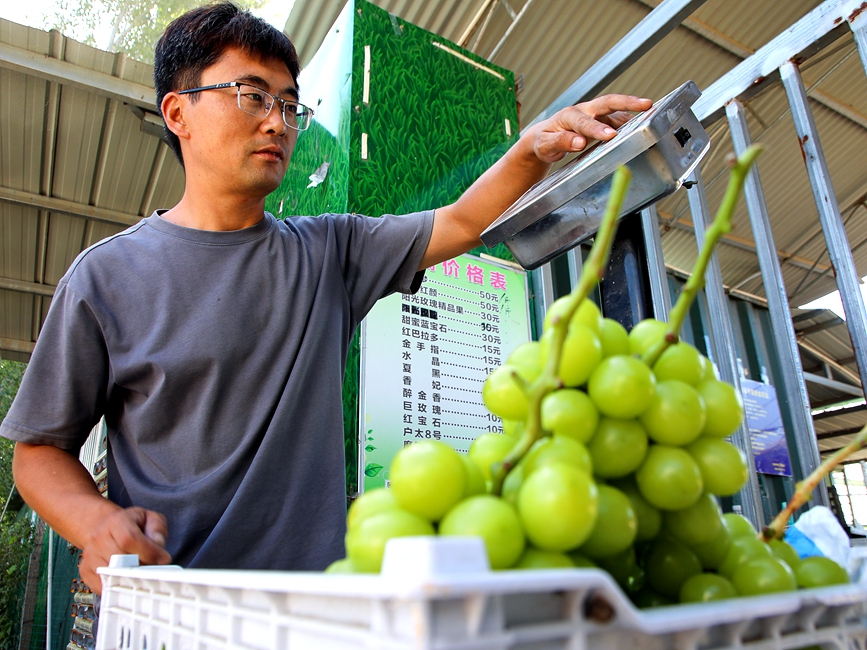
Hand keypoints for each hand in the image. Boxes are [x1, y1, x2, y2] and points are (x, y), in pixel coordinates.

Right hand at [79, 507, 170, 593]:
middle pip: (121, 560)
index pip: (129, 539)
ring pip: (112, 575)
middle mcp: (98, 538)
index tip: (164, 559)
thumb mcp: (150, 518)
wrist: (106, 528)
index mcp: (115, 521)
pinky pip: (103, 586)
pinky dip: (119, 586)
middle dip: (143, 567)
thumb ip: (157, 530)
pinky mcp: (86, 572)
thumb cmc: (133, 525)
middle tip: (154, 568)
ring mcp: (89, 556)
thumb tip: (158, 546)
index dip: (149, 552)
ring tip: (142, 573)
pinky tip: (129, 580)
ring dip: (131, 578)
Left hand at [530, 94, 653, 162]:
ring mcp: (594, 114)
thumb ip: (560, 142)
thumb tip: (579, 142)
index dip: (597, 128)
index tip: (609, 136)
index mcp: (568, 116)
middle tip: (645, 104)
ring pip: (616, 109)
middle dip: (627, 102)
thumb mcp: (546, 145)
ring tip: (652, 112)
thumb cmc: (544, 141)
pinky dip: (630, 120)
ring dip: (633, 109)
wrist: (544, 136)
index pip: (584, 121)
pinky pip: (618, 118)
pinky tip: (642, 124)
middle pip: (608, 103)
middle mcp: (584, 110)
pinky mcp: (601, 120)